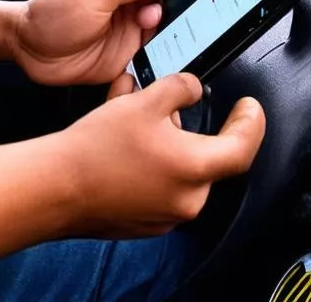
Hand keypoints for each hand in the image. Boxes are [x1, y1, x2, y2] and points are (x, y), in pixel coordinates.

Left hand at [12, 0, 179, 85]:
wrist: (27, 48)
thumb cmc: (53, 14)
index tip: (193, 3)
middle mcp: (127, 14)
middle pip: (167, 18)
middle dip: (172, 23)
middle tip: (155, 25)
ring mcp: (125, 40)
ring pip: (162, 43)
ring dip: (167, 46)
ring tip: (159, 47)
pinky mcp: (121, 65)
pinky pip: (149, 67)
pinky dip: (156, 68)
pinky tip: (158, 68)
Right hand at [61, 73, 265, 237]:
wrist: (59, 186)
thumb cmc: (97, 148)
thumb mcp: (143, 102)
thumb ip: (178, 89)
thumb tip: (193, 88)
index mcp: (195, 168)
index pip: (243, 147)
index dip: (251, 123)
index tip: (250, 108)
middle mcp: (189, 198)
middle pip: (203, 154)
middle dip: (185, 126)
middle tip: (159, 104)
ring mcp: (167, 214)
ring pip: (178, 168)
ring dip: (163, 141)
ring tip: (129, 117)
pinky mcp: (146, 222)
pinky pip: (159, 185)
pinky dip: (149, 163)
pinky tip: (120, 145)